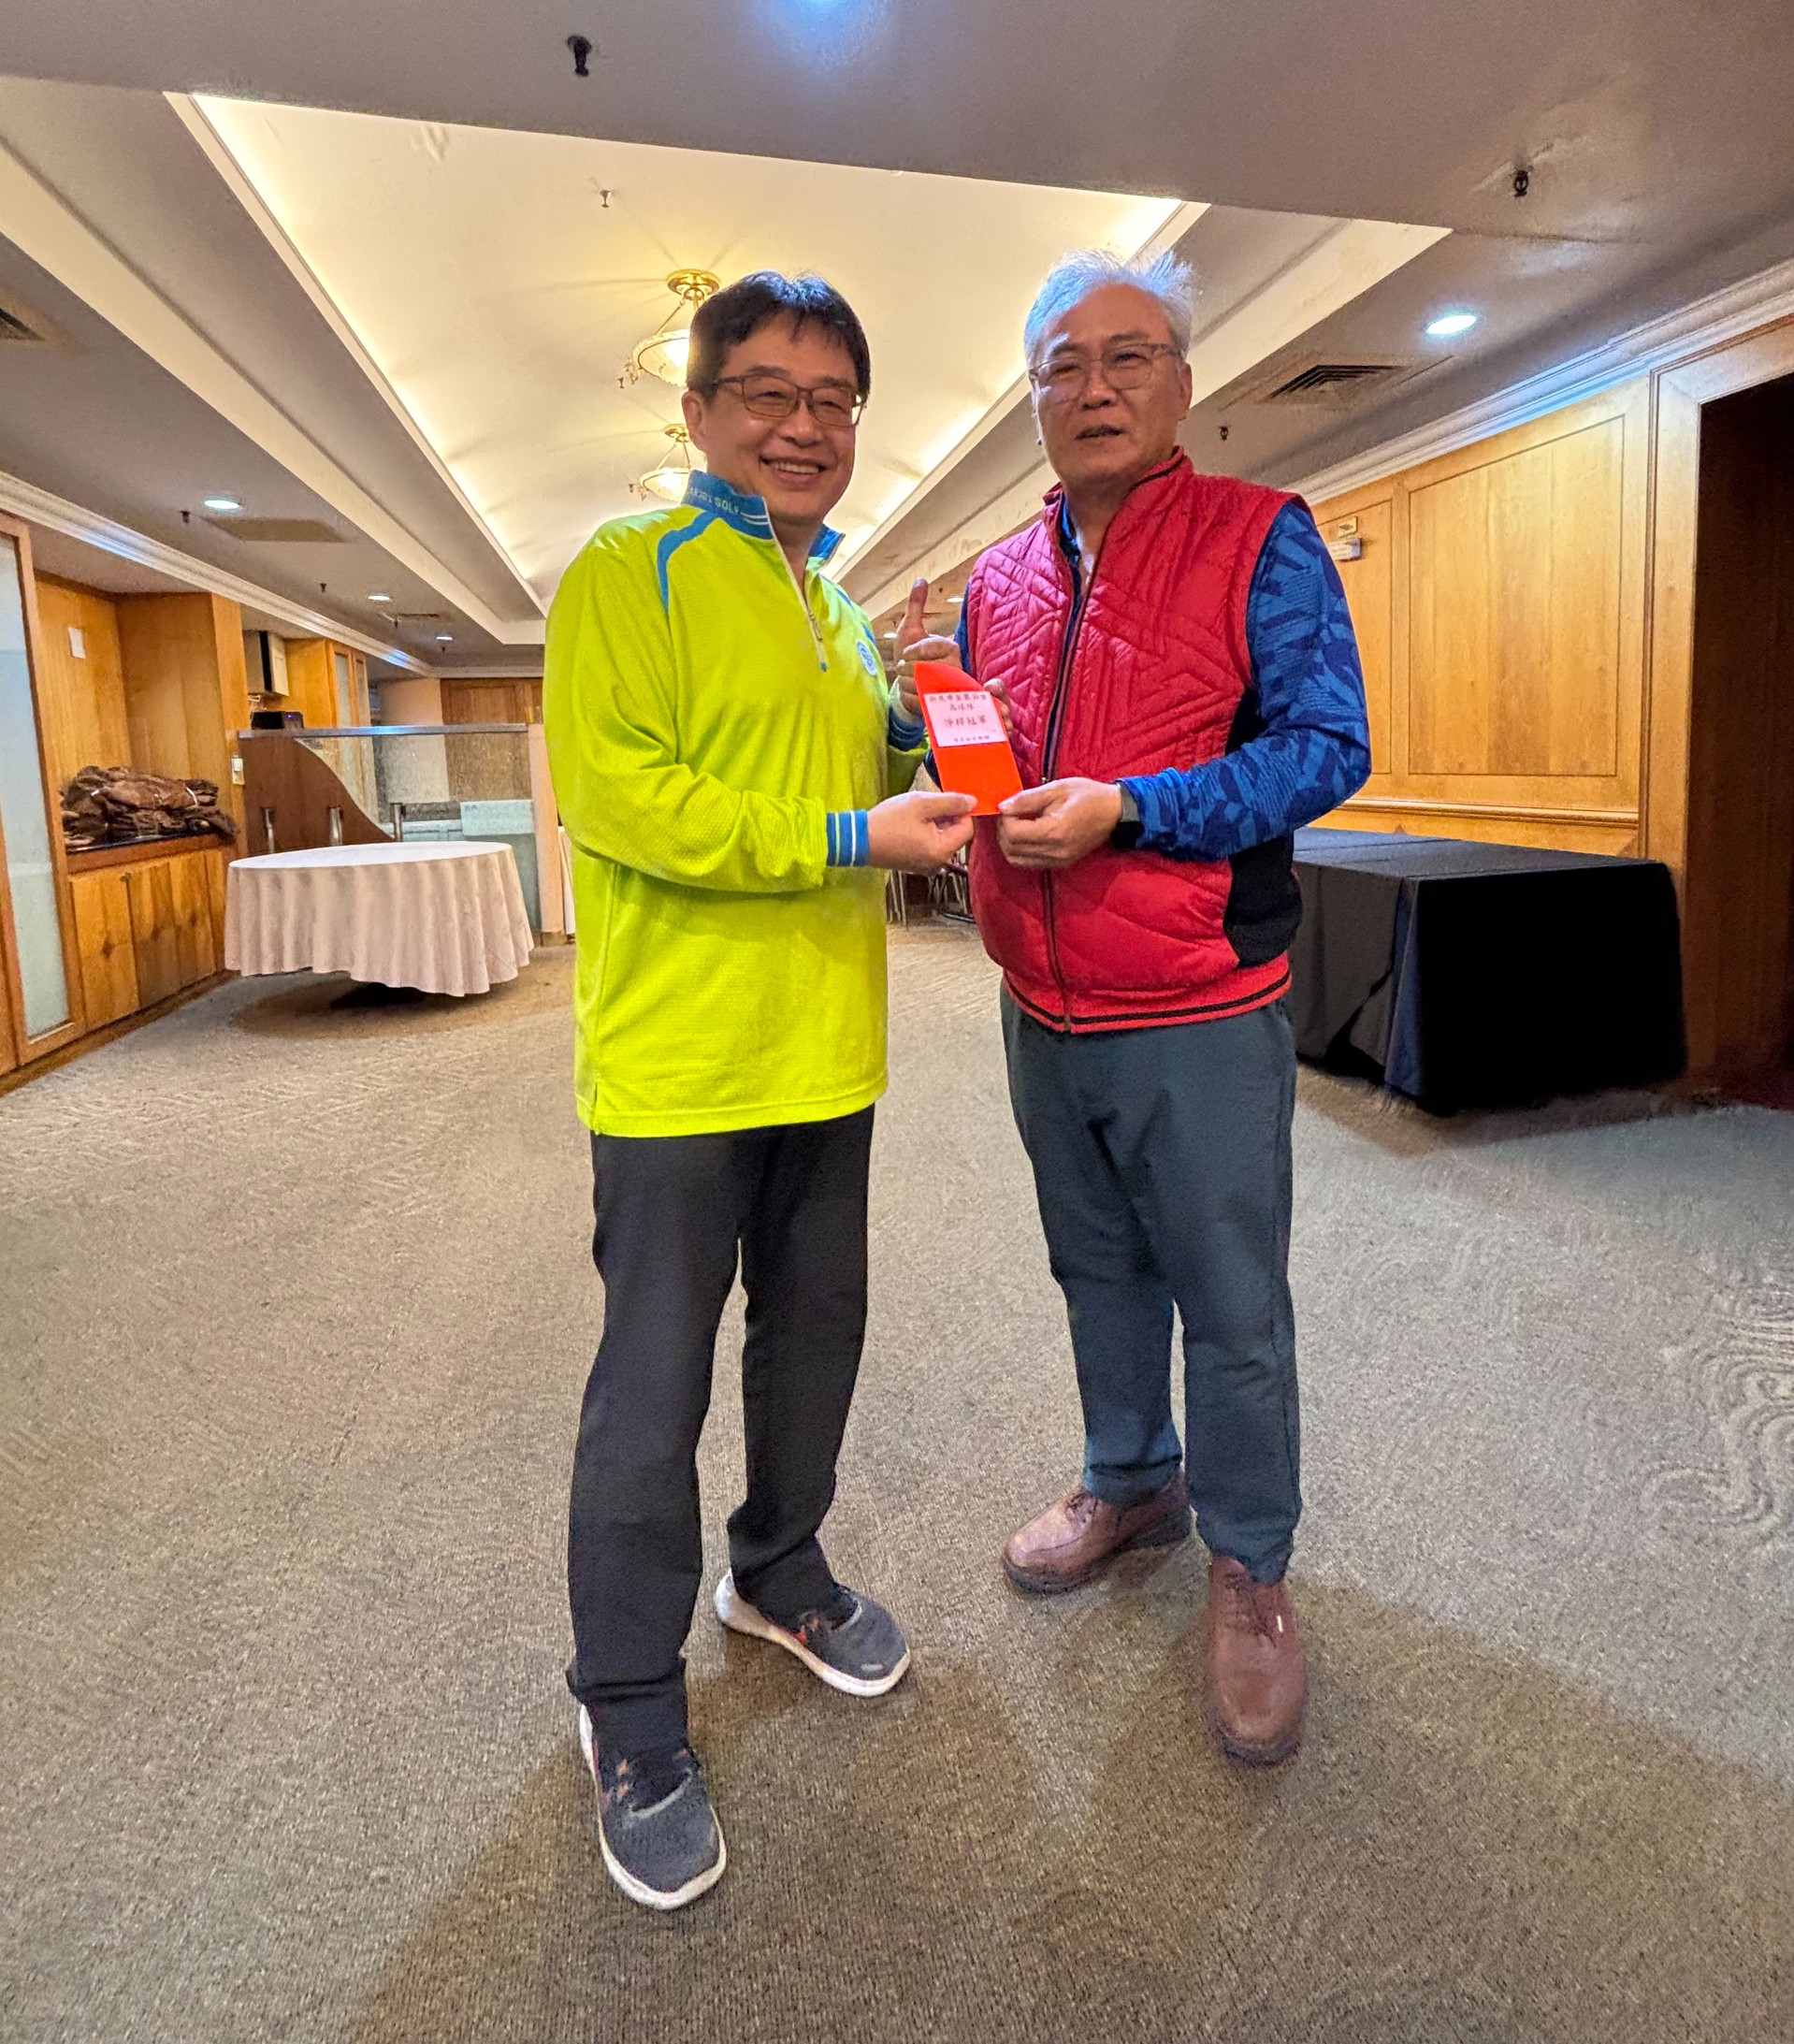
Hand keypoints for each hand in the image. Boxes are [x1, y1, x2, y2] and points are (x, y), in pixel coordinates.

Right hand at [865, 788, 977, 871]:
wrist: (859, 840)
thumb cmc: (889, 821)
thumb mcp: (922, 804)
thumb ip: (951, 802)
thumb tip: (973, 802)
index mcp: (942, 850)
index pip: (967, 828)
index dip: (960, 810)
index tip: (944, 798)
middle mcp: (938, 862)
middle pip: (955, 834)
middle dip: (947, 816)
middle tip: (927, 804)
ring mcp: (926, 865)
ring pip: (942, 838)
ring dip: (935, 822)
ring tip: (916, 813)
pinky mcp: (915, 864)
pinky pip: (930, 845)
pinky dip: (926, 832)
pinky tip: (910, 823)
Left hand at [891, 578, 1014, 738]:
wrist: (908, 686)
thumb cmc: (911, 657)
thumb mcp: (911, 630)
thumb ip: (916, 606)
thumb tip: (921, 579)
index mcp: (951, 648)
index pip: (936, 647)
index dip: (917, 650)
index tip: (905, 654)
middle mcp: (956, 669)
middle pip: (929, 668)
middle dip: (909, 669)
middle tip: (904, 669)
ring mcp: (951, 690)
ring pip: (924, 686)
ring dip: (907, 684)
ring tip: (906, 681)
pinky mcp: (943, 708)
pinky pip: (921, 702)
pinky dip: (908, 698)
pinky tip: (909, 694)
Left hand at [996, 778, 1122, 868]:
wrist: (1114, 812)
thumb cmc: (1088, 796)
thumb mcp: (1057, 789)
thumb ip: (1027, 799)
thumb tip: (1002, 807)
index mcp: (1055, 832)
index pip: (1013, 834)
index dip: (1005, 819)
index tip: (1011, 806)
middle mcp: (1055, 852)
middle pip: (1011, 850)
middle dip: (1003, 831)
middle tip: (1010, 814)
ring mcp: (1058, 861)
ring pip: (1016, 860)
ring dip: (1009, 843)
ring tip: (1016, 824)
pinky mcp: (1060, 864)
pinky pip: (1029, 863)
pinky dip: (1020, 851)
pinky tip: (1026, 835)